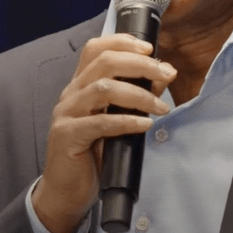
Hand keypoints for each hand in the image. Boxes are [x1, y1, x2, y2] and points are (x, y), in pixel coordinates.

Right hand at [31, 33, 176, 232]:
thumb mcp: (117, 117)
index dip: (122, 41)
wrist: (66, 191)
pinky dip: (127, 121)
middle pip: (105, 62)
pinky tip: (145, 125)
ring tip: (161, 107)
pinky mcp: (67, 135)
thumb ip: (136, 94)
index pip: (96, 48)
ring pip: (104, 88)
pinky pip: (101, 122)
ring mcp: (67, 113)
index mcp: (81, 83)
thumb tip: (165, 75)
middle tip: (166, 74)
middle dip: (140, 64)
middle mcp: (71, 92)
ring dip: (139, 95)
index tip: (149, 48)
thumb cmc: (94, 152)